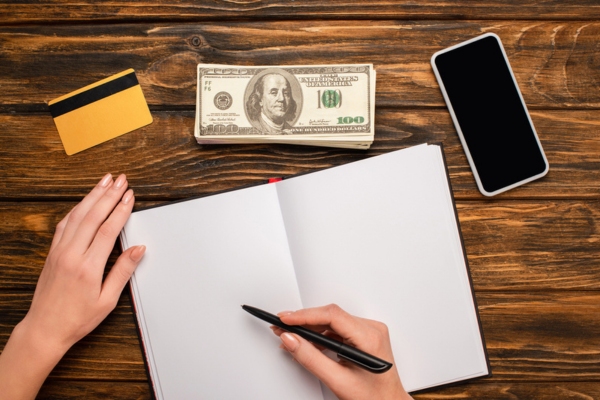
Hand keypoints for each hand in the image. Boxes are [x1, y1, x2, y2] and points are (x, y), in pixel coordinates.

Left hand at [0, 173, 145, 399]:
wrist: (45, 329)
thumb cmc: (77, 319)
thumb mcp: (108, 300)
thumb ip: (123, 271)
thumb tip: (138, 250)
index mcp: (88, 267)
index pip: (107, 230)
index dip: (120, 210)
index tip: (130, 196)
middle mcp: (71, 255)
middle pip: (92, 216)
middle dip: (108, 195)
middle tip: (121, 180)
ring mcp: (59, 252)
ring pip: (77, 216)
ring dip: (92, 196)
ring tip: (105, 181)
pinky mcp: (52, 253)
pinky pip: (64, 224)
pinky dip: (77, 208)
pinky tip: (85, 201)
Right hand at [271, 304, 412, 399]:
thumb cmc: (374, 398)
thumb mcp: (337, 381)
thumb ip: (311, 359)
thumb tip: (291, 340)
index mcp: (369, 337)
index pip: (332, 316)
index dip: (305, 315)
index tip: (285, 319)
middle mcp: (372, 330)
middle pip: (330, 316)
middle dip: (304, 321)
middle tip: (281, 326)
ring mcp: (369, 332)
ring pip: (332, 322)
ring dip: (310, 329)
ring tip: (290, 335)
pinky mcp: (364, 337)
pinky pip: (338, 329)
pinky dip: (320, 335)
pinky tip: (306, 342)